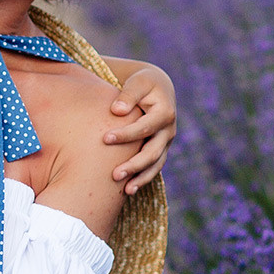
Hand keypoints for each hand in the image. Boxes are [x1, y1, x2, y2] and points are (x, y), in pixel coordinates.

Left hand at [105, 62, 176, 194]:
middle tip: (114, 175)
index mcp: (164, 113)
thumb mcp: (137, 82)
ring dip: (141, 178)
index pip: (145, 128)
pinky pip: (153, 168)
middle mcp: (168, 131)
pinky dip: (143, 179)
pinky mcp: (160, 150)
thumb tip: (117, 111)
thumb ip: (128, 94)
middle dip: (134, 164)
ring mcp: (165, 142)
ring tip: (125, 190)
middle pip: (153, 152)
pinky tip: (128, 190)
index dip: (126, 135)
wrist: (156, 87)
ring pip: (155, 164)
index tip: (105, 138)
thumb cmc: (142, 83)